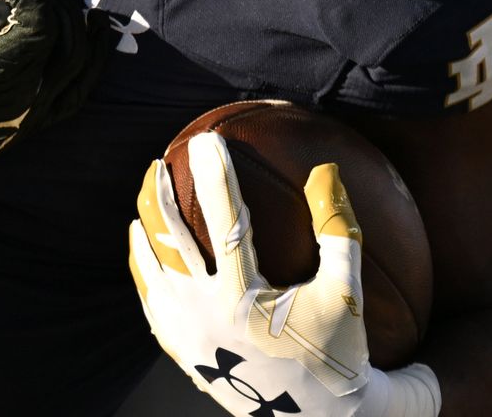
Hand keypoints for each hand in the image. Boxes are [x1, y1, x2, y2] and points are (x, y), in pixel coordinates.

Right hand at [0, 0, 95, 201]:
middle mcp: (18, 96)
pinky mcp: (33, 127)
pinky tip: (95, 51)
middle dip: (58, 9)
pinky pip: (75, 97)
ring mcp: (30, 115)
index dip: (34, 1)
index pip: (37, 27)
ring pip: (78, 68)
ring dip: (87, 37)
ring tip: (92, 16)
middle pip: (64, 42)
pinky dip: (91, 71)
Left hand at [128, 133, 441, 416]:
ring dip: (144, 228)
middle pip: (168, 240)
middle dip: (158, 195)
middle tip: (158, 162)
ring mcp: (185, 333)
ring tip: (147, 197)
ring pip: (149, 268)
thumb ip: (339, 231)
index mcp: (245, 299)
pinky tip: (145, 245)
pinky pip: (149, 299)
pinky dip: (143, 267)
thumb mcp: (348, 293)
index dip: (216, 177)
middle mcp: (205, 314)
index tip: (209, 141)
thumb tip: (327, 169)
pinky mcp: (177, 348)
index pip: (226, 222)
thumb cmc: (336, 350)